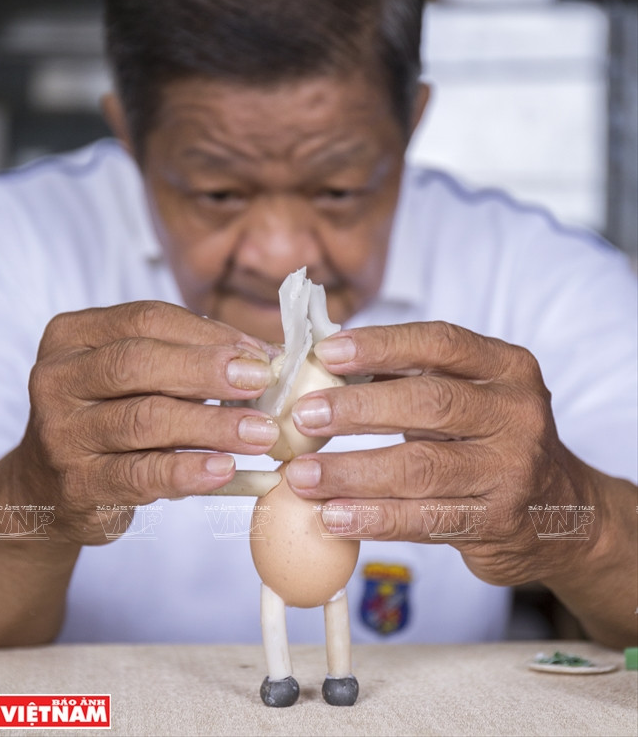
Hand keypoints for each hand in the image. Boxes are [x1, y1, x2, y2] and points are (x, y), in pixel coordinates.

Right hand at [9, 301, 278, 544]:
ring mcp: (62, 434)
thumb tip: (266, 356)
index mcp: (72, 336)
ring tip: (260, 432)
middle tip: (261, 382)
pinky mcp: (76, 485)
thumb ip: (186, 357)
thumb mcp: (134, 376)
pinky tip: (225, 469)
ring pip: (143, 419)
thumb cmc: (109, 416)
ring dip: (211, 425)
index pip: (147, 319)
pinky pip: (139, 475)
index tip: (259, 353)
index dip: (208, 334)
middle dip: (207, 371)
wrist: (47, 487)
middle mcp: (58, 379)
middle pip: (139, 363)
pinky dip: (188, 471)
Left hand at [285, 321, 600, 588]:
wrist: (561, 513)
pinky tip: (334, 516)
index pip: (440, 343)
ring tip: (302, 475)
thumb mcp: (469, 395)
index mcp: (507, 368)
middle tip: (304, 415)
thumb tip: (323, 364)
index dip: (380, 345)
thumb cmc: (492, 440)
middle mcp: (516, 414)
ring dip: (353, 472)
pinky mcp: (496, 521)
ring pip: (421, 468)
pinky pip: (426, 519)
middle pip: (430, 403)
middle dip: (358, 408)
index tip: (327, 353)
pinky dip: (374, 518)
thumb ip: (410, 377)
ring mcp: (511, 470)